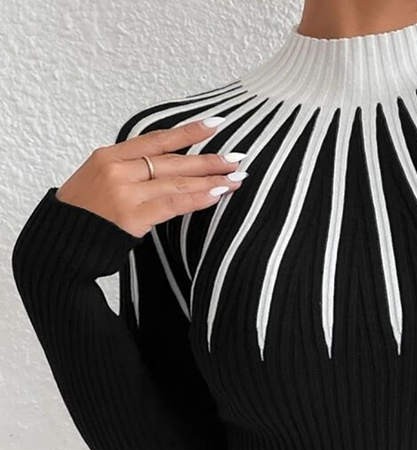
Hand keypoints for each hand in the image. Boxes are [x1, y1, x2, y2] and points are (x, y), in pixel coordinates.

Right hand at [54, 118, 247, 238]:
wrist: (61, 241)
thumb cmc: (85, 213)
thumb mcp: (99, 178)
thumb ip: (130, 169)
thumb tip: (170, 167)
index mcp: (109, 155)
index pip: (157, 139)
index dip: (188, 132)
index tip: (216, 124)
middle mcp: (117, 170)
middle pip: (173, 161)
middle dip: (209, 160)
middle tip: (238, 158)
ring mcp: (125, 193)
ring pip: (177, 182)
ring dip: (211, 181)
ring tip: (236, 179)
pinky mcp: (132, 216)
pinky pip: (172, 204)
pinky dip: (197, 198)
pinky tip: (217, 195)